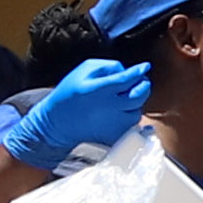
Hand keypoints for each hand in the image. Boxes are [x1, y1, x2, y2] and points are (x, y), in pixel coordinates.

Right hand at [0, 59, 149, 166]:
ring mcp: (115, 123)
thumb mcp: (83, 71)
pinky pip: (132, 123)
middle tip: (138, 81)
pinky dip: (129, 115)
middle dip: (143, 85)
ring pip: (138, 110)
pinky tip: (117, 111)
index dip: (139, 71)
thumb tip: (127, 70)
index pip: (128, 79)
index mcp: (101, 89)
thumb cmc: (70, 93)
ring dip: (135, 102)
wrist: (57, 123)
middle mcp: (111, 107)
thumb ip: (107, 66)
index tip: (145, 66)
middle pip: (140, 95)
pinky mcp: (116, 135)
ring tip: (120, 99)